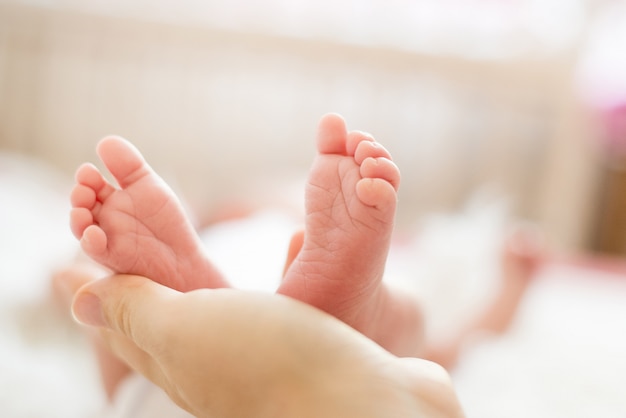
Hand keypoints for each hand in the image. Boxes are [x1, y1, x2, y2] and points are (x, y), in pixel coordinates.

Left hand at [72, 274, 463, 417]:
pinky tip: (231, 287)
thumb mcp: (186, 328)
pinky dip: (222, 289)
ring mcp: (248, 359)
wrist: (361, 403)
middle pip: (151, 315)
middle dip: (126, 274)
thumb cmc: (272, 363)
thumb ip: (137, 309)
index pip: (117, 320)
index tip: (70, 256)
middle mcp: (206, 362)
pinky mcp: (290, 351)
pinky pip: (241, 312)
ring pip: (195, 312)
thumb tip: (77, 298)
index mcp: (172, 355)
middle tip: (112, 236)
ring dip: (169, 275)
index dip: (92, 286)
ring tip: (159, 251)